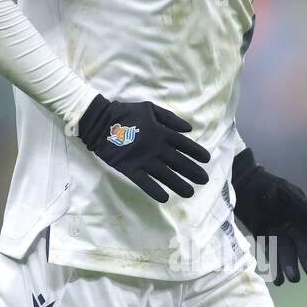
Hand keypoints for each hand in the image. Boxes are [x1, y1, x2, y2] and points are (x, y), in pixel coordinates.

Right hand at [77, 94, 210, 202]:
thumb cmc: (125, 113)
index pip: (184, 144)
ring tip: (190, 193)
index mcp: (161, 132)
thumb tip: (189, 129)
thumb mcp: (150, 108)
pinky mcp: (129, 168)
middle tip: (204, 180)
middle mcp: (155, 147)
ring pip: (165, 175)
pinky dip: (154, 190)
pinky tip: (165, 198)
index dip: (197, 152)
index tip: (207, 160)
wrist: (99, 121)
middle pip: (179, 162)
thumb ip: (170, 119)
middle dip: (193, 172)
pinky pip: (144, 182)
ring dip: (179, 184)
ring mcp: (142, 159)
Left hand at [231, 148, 306, 284]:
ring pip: (287, 254)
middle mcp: (293, 227)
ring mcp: (278, 235)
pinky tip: (279, 280)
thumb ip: (302, 207)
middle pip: (303, 246)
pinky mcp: (264, 240)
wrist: (242, 185)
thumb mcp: (286, 192)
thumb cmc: (267, 186)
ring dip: (290, 266)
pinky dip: (275, 267)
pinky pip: (271, 255)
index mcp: (303, 215)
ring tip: (293, 279)